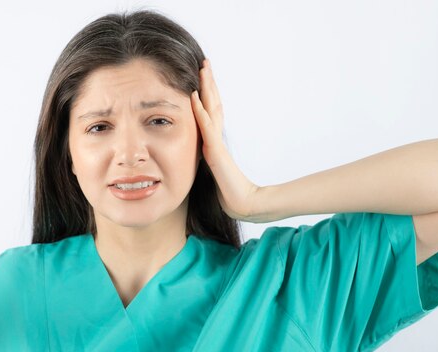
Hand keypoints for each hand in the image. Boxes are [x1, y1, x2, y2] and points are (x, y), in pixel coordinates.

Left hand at [190, 59, 263, 221]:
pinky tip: (193, 96)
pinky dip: (200, 111)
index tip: (201, 77)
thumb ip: (208, 161)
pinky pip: (206, 127)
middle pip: (214, 103)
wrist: (244, 203)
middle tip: (205, 62)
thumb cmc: (229, 191)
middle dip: (209, 82)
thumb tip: (197, 158)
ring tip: (202, 68)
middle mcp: (217, 137)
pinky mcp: (216, 151)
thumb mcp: (213, 171)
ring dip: (206, 87)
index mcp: (215, 141)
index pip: (212, 111)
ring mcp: (217, 142)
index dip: (207, 94)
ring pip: (212, 108)